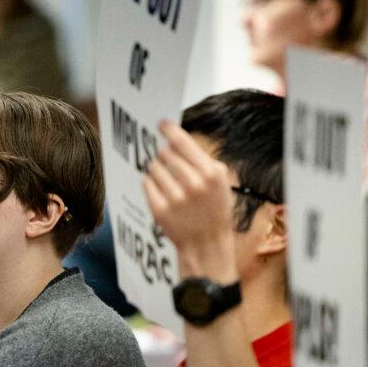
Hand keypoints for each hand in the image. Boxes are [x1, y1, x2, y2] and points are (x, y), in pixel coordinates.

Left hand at [143, 120, 237, 281]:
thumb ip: (202, 160)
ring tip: (168, 181)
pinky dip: (151, 183)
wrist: (207, 243)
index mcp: (211, 173)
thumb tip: (177, 138)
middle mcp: (193, 184)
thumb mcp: (221, 182)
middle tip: (168, 162)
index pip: (183, 142)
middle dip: (164, 155)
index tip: (161, 123)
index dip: (169, 130)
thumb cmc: (215, 209)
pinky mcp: (160, 209)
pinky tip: (162, 191)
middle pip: (165, 153)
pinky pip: (146, 183)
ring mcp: (175, 198)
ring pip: (153, 167)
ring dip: (156, 169)